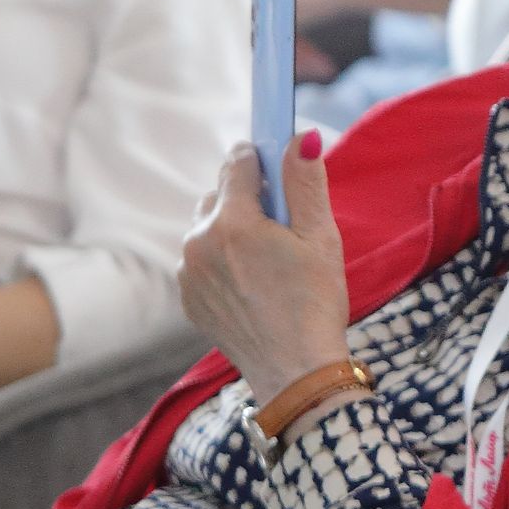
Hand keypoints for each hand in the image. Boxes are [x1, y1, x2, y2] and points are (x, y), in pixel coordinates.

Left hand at [179, 143, 352, 400]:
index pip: (238, 164)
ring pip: (207, 229)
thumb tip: (300, 137)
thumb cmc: (315, 303)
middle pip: (218, 195)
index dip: (260, 157)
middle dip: (247, 198)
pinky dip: (222, 262)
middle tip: (283, 224)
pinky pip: (200, 262)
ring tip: (268, 259)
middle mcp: (199, 241)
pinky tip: (254, 284)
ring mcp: (187, 271)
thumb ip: (305, 183)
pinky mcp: (187, 297)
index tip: (275, 159)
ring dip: (232, 230)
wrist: (294, 371)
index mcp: (233, 221)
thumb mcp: (321, 239)